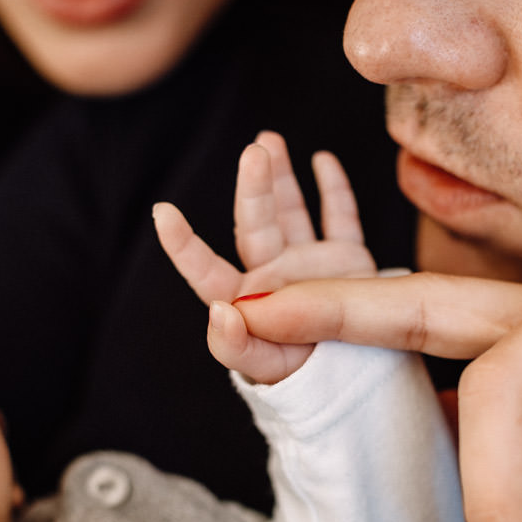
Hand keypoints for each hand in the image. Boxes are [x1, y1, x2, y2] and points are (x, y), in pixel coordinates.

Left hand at [153, 131, 375, 382]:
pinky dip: (334, 189)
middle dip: (254, 188)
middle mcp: (275, 275)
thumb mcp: (268, 371)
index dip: (184, 246)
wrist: (359, 381)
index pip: (209, 272)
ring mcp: (311, 263)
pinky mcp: (347, 260)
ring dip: (280, 177)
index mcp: (249, 301)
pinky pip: (340, 218)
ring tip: (267, 140)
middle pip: (256, 225)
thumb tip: (220, 310)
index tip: (162, 213)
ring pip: (291, 211)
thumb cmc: (305, 380)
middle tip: (256, 152)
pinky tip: (321, 160)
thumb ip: (238, 347)